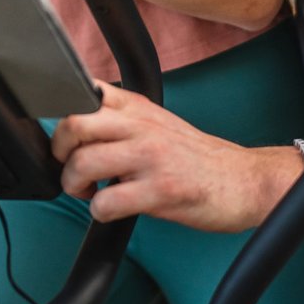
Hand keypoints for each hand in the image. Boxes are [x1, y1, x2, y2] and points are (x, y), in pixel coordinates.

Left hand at [52, 81, 289, 231]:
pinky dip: (98, 212)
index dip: (62, 111)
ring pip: (83, 162)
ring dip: (73, 184)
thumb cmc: (199, 157)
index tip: (64, 135)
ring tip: (87, 192)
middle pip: (74, 123)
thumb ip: (124, 118)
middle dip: (59, 150)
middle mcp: (142, 127)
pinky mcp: (159, 191)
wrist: (244, 180)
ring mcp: (150, 158)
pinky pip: (106, 202)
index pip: (86, 92)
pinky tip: (111, 210)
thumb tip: (80, 124)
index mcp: (139, 108)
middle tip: (68, 165)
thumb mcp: (159, 122)